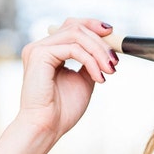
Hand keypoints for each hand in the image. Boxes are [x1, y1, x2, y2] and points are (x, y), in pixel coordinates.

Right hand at [16, 18, 118, 142]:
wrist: (47, 127)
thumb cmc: (62, 111)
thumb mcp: (83, 82)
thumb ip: (90, 64)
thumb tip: (107, 53)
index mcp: (49, 51)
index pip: (72, 26)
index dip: (93, 26)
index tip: (113, 35)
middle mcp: (41, 46)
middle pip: (76, 27)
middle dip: (100, 42)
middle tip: (115, 61)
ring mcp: (38, 48)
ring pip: (76, 35)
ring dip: (98, 52)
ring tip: (109, 70)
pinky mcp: (39, 54)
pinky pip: (73, 49)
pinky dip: (90, 61)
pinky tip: (98, 78)